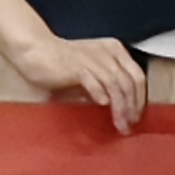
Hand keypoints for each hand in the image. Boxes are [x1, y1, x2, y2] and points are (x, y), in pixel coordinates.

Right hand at [6, 23, 149, 132]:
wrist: (34, 50)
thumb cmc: (60, 62)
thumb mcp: (90, 69)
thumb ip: (105, 83)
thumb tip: (118, 106)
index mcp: (113, 50)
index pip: (137, 75)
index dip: (140, 98)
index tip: (136, 115)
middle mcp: (107, 52)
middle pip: (130, 82)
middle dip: (132, 106)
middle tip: (129, 124)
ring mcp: (92, 59)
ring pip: (116, 86)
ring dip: (120, 108)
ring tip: (119, 124)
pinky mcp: (78, 67)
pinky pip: (96, 83)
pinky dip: (101, 95)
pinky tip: (102, 106)